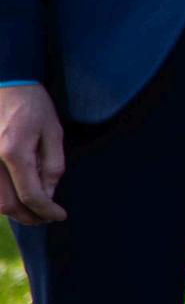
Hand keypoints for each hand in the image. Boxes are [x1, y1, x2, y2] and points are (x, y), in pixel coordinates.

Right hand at [0, 83, 63, 224]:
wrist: (6, 85)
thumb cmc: (32, 106)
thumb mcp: (53, 132)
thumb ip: (52, 166)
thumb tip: (48, 195)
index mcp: (14, 153)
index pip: (31, 195)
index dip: (47, 210)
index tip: (60, 215)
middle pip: (8, 205)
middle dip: (29, 217)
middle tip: (47, 218)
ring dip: (14, 212)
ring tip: (33, 211)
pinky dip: (3, 200)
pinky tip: (17, 197)